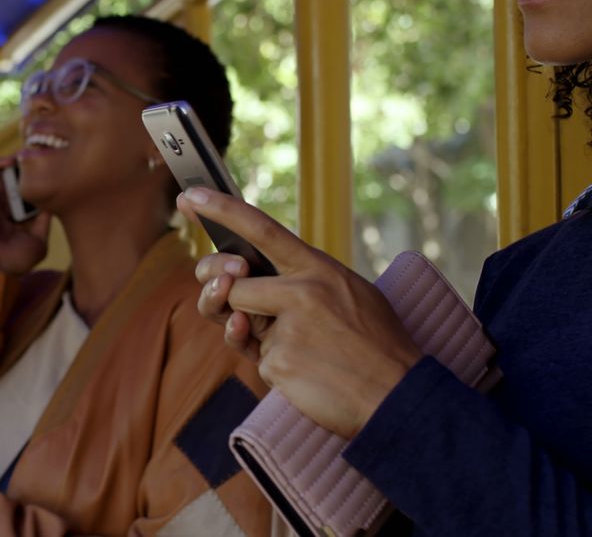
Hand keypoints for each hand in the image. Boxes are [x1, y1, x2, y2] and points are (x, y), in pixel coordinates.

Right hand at [0, 156, 51, 274]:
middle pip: (15, 180)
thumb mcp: (40, 240)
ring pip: (0, 175)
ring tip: (26, 153)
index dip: (36, 179)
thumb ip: (44, 220)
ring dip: (12, 162)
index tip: (50, 167)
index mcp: (18, 218)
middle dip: (26, 167)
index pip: (27, 193)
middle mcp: (5, 208)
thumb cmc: (17, 260)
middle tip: (39, 154)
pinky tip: (10, 161)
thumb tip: (53, 200)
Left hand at [177, 188, 422, 438]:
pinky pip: (256, 358)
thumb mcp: (348, 292)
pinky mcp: (277, 364)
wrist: (400, 396)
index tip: (191, 195)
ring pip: (238, 320)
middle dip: (218, 287)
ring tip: (302, 344)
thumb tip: (243, 277)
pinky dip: (277, 367)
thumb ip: (299, 280)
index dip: (221, 209)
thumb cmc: (374, 343)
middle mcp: (300, 292)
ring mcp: (287, 329)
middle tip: (225, 291)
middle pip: (231, 280)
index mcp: (318, 268)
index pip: (261, 228)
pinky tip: (310, 372)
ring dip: (256, 333)